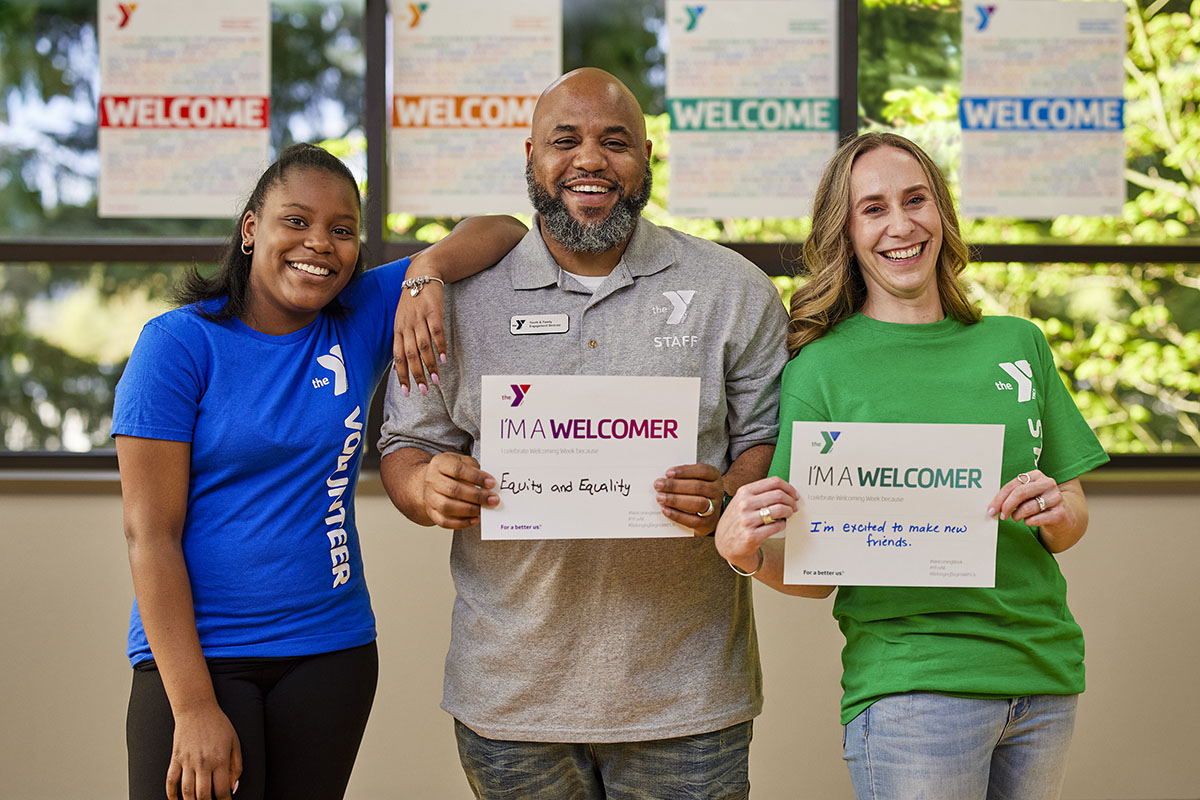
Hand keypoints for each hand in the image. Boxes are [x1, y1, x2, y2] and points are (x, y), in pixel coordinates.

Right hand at [165, 703, 241, 799]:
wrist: (197, 709)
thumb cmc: (218, 725)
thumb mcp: (235, 742)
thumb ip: (237, 766)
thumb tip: (233, 788)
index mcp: (220, 759)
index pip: (222, 790)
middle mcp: (203, 763)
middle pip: (203, 795)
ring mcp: (187, 761)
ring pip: (187, 792)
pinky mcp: (176, 758)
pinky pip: (170, 781)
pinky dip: (171, 794)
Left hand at [392, 277, 445, 396]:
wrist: (421, 273)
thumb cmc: (412, 300)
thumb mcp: (402, 319)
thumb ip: (403, 339)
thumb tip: (402, 364)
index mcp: (398, 329)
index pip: (397, 357)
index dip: (401, 375)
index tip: (406, 392)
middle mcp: (406, 325)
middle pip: (410, 354)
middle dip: (416, 374)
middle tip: (424, 390)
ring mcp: (419, 318)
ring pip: (423, 346)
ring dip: (430, 364)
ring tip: (436, 379)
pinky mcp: (433, 311)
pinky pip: (436, 332)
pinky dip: (440, 346)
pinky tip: (444, 359)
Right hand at [422, 452, 498, 528]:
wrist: (431, 480)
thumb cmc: (450, 470)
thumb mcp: (461, 461)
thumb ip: (474, 468)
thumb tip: (488, 482)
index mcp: (440, 463)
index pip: (458, 470)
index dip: (476, 477)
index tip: (491, 483)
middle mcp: (432, 480)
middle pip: (453, 490)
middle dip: (476, 496)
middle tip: (492, 499)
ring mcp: (430, 497)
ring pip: (447, 507)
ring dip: (469, 510)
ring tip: (483, 509)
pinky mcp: (431, 512)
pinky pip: (444, 521)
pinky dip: (461, 523)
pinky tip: (474, 519)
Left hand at [654, 463, 724, 535]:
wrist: (708, 514)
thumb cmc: (696, 492)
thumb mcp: (694, 480)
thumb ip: (682, 478)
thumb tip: (664, 479)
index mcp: (714, 476)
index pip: (702, 470)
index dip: (684, 471)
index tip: (667, 473)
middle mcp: (717, 491)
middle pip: (697, 487)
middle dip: (675, 486)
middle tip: (658, 485)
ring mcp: (715, 508)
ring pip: (697, 503)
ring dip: (676, 500)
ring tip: (660, 498)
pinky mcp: (708, 523)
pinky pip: (693, 520)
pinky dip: (677, 515)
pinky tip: (665, 510)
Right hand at [714, 477, 797, 568]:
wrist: (725, 543)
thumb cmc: (737, 520)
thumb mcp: (742, 501)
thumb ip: (759, 494)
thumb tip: (785, 490)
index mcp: (744, 492)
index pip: (773, 482)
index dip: (788, 487)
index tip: (794, 494)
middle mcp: (744, 504)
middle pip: (778, 495)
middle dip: (791, 501)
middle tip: (794, 506)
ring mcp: (747, 520)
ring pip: (779, 510)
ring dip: (789, 512)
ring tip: (789, 514)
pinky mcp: (752, 536)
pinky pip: (777, 526)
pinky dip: (782, 524)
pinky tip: (780, 524)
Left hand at [988, 469, 1070, 527]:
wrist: (1062, 516)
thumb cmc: (1037, 503)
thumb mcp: (1025, 495)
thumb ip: (1011, 496)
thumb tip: (992, 507)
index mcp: (1036, 475)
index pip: (1012, 485)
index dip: (999, 499)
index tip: (991, 510)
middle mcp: (1048, 483)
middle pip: (1020, 493)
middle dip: (1006, 506)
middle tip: (1002, 516)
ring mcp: (1056, 497)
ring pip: (1028, 507)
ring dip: (1017, 515)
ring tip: (1016, 518)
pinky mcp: (1060, 513)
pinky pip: (1037, 519)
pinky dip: (1029, 522)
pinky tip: (1029, 521)